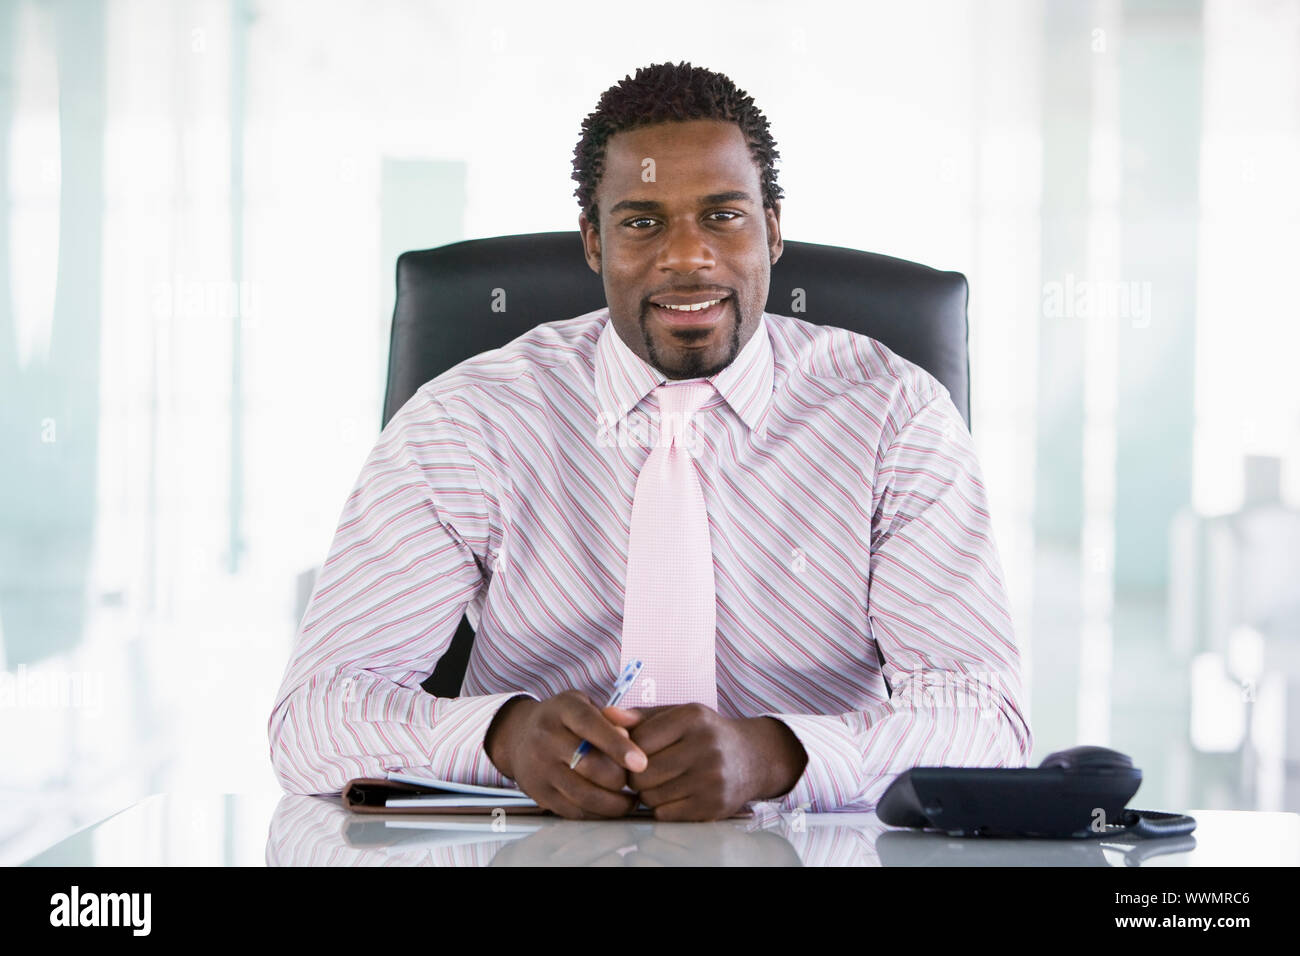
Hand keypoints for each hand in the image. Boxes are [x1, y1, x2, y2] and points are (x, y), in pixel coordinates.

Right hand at [484, 691, 648, 818]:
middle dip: (619, 777)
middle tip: (637, 781)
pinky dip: (597, 814)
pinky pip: (573, 811)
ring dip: (613, 803)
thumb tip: (631, 734)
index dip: (617, 745)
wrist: (519, 736)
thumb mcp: (584, 705)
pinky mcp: (538, 793)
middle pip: (589, 765)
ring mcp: (539, 767)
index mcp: (562, 709)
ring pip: (583, 794)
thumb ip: (611, 718)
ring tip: (630, 802)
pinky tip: (610, 808)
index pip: (590, 725)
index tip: (641, 762)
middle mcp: (546, 737)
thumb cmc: (563, 720)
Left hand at [605, 703, 807, 820]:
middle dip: (636, 775)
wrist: (752, 757)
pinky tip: (673, 795)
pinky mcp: (714, 805)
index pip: (638, 740)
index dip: (628, 750)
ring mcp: (712, 778)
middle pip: (642, 772)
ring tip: (659, 782)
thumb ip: (640, 717)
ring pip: (651, 796)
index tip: (633, 752)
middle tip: (643, 772)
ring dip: (647, 793)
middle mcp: (705, 746)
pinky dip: (662, 808)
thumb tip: (605, 716)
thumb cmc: (705, 733)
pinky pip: (666, 814)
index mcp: (692, 717)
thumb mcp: (678, 715)